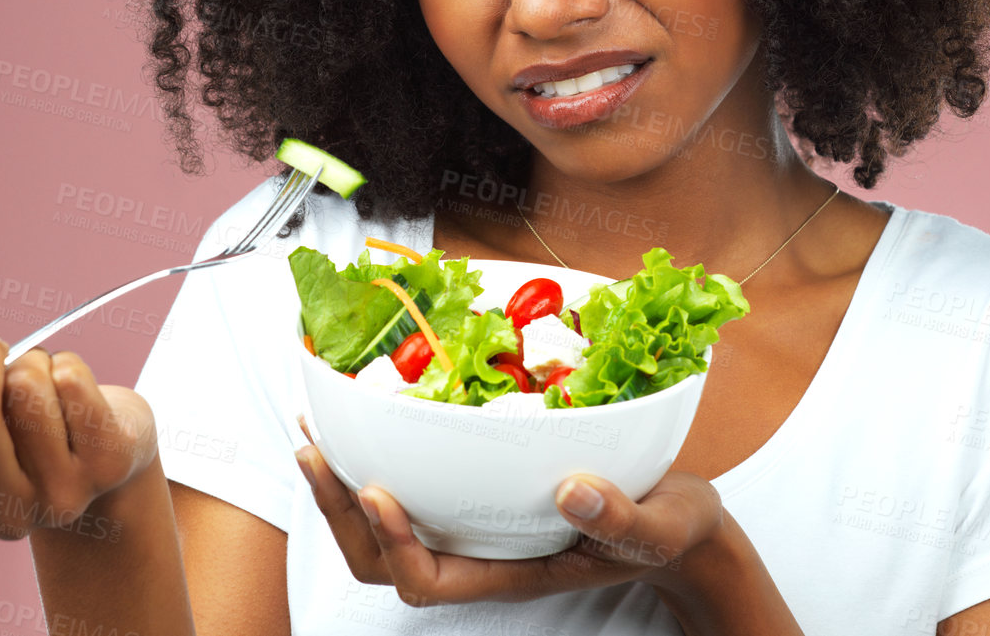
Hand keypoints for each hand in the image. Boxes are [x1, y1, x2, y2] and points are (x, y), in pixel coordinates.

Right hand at [0, 334, 156, 540]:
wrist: (101, 461)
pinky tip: (70, 389)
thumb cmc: (17, 435)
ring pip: (24, 384)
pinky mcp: (106, 462)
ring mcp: (59, 492)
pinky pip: (72, 378)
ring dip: (25, 360)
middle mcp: (3, 512)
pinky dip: (66, 363)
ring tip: (33, 376)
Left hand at [295, 414, 725, 607]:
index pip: (430, 580)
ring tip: (315, 427)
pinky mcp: (478, 488)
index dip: (395, 544)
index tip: (379, 491)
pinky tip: (366, 409)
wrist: (677, 517)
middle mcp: (480, 552)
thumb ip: (621, 518)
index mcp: (512, 571)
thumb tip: (571, 491)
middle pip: (383, 558)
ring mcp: (474, 523)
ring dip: (341, 482)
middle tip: (313, 447)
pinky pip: (412, 483)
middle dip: (339, 509)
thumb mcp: (660, 526)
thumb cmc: (667, 528)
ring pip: (384, 525)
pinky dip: (377, 451)